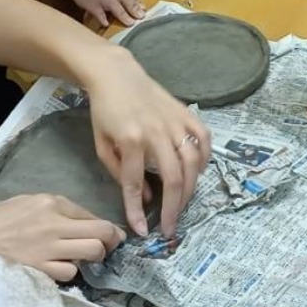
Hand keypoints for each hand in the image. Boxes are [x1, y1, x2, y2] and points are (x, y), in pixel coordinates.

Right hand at [0, 193, 123, 281]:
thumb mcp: (25, 203)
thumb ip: (54, 210)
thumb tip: (80, 222)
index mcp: (50, 202)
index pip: (91, 215)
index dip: (107, 227)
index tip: (112, 235)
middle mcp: (54, 223)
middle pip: (101, 233)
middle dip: (111, 241)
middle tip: (109, 248)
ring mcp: (48, 249)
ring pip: (91, 254)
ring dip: (92, 259)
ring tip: (84, 260)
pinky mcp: (40, 270)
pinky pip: (69, 273)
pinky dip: (69, 272)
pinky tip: (59, 269)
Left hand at [87, 63, 209, 235]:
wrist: (117, 75)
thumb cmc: (105, 111)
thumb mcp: (102, 144)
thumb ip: (120, 172)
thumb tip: (146, 197)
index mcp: (130, 140)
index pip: (135, 184)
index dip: (137, 211)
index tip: (142, 231)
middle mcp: (156, 132)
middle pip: (172, 178)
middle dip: (173, 208)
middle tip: (171, 228)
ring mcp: (175, 122)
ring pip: (192, 162)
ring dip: (190, 189)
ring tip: (183, 205)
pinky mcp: (186, 114)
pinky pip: (204, 139)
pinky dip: (205, 158)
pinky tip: (197, 173)